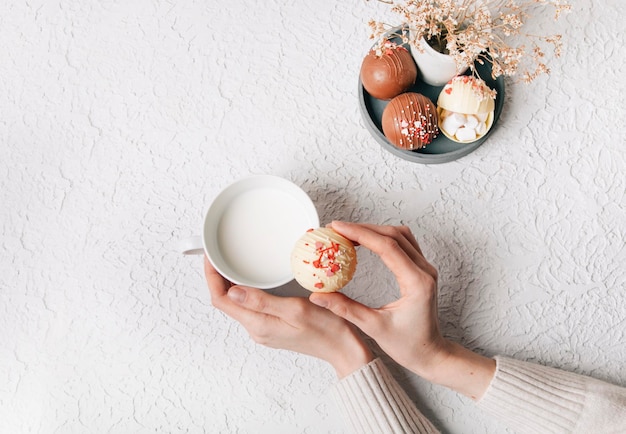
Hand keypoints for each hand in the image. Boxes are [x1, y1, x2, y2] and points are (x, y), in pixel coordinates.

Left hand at [204, 257, 372, 377]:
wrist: (343, 349)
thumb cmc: (326, 329)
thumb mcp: (295, 309)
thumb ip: (262, 301)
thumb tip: (232, 291)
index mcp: (258, 324)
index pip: (221, 300)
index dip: (211, 276)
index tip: (210, 256)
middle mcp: (256, 329)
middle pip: (226, 301)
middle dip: (217, 277)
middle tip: (218, 253)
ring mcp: (264, 329)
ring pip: (237, 303)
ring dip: (231, 283)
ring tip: (231, 261)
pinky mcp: (272, 327)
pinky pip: (251, 306)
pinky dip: (245, 289)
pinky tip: (252, 278)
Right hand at [309, 221, 494, 399]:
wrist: (431, 354)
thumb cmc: (408, 346)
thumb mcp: (373, 328)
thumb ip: (345, 308)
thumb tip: (317, 295)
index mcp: (416, 282)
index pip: (387, 247)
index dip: (360, 233)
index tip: (338, 228)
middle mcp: (425, 271)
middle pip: (393, 235)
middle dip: (363, 229)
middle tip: (337, 229)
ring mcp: (425, 269)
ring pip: (400, 236)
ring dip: (374, 230)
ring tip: (348, 233)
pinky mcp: (422, 270)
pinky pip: (404, 244)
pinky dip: (383, 238)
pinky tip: (366, 242)